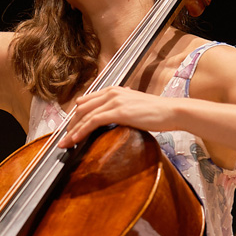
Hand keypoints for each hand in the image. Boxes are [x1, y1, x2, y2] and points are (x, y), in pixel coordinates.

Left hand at [57, 86, 180, 147]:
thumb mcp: (135, 107)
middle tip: (64, 139)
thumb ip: (122, 108)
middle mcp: (112, 93)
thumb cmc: (156, 113)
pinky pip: (93, 121)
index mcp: (114, 91)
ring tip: (64, 144)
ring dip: (72, 131)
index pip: (87, 102)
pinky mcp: (118, 111)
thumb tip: (114, 117)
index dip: (76, 117)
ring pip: (85, 115)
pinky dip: (81, 131)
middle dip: (70, 125)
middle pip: (82, 108)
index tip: (70, 129)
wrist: (172, 111)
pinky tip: (75, 140)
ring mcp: (114, 101)